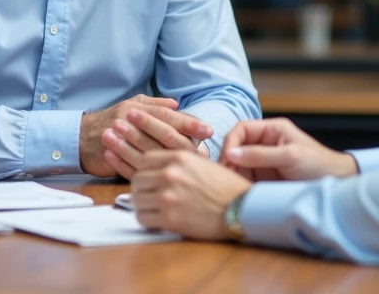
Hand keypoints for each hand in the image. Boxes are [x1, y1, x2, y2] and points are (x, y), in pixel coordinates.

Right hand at [80, 95, 211, 177]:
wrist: (79, 138)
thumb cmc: (110, 121)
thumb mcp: (131, 106)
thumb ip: (154, 105)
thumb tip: (176, 104)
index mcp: (138, 109)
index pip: (168, 115)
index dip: (188, 122)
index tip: (207, 129)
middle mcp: (131, 123)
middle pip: (164, 131)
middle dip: (186, 139)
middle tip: (206, 147)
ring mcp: (124, 141)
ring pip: (154, 149)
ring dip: (174, 156)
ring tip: (194, 162)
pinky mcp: (117, 160)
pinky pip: (138, 166)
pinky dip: (155, 170)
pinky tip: (169, 174)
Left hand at [131, 150, 251, 240]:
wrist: (242, 209)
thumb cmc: (227, 188)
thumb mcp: (203, 163)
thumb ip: (180, 162)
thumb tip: (160, 168)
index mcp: (179, 157)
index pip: (144, 160)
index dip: (144, 171)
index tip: (148, 179)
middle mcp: (170, 174)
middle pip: (137, 180)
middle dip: (141, 190)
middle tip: (149, 197)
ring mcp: (168, 196)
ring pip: (136, 200)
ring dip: (143, 206)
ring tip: (153, 210)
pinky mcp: (169, 218)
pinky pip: (143, 218)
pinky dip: (147, 221)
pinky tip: (157, 221)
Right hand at [221, 117, 358, 180]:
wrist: (337, 185)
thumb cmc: (319, 165)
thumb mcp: (290, 157)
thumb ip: (260, 155)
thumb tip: (230, 153)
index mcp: (272, 130)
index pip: (241, 130)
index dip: (230, 143)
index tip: (226, 160)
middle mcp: (265, 143)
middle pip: (237, 148)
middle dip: (229, 161)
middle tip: (225, 177)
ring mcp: (265, 162)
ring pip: (239, 165)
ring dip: (234, 175)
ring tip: (233, 187)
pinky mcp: (265, 179)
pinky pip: (246, 179)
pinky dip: (240, 185)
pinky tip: (240, 192)